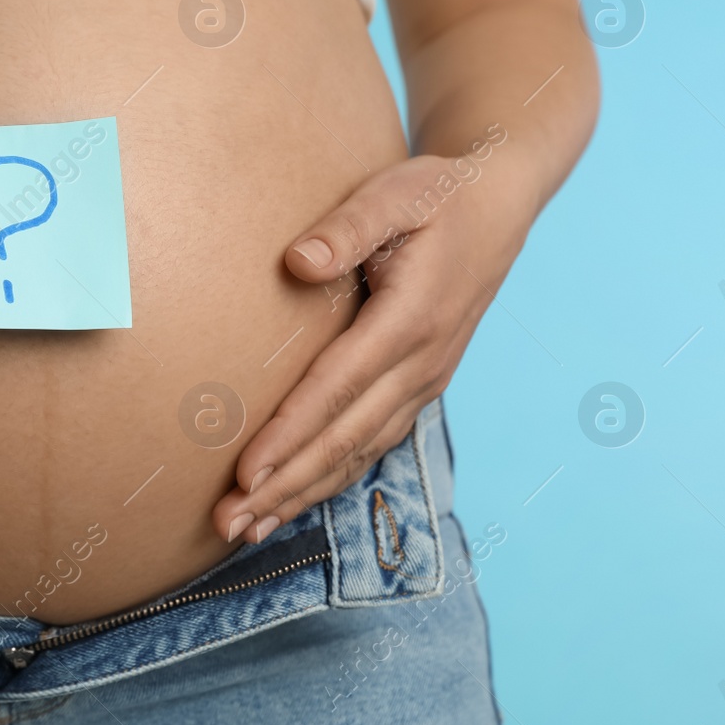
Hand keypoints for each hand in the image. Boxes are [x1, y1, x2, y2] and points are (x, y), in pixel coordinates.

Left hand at [212, 146, 532, 544]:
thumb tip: (297, 263)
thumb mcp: (395, 195)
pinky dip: (331, 477)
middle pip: (343, 440)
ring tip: (246, 529)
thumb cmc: (436, 195)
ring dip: (302, 493)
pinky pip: (372, 443)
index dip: (289, 436)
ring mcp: (425, 381)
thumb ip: (347, 229)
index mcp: (410, 321)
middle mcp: (421, 364)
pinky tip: (292, 500)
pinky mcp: (421, 385)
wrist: (498, 205)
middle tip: (227, 523)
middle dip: (284, 487)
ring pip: (358, 453)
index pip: (336, 391)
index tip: (245, 474)